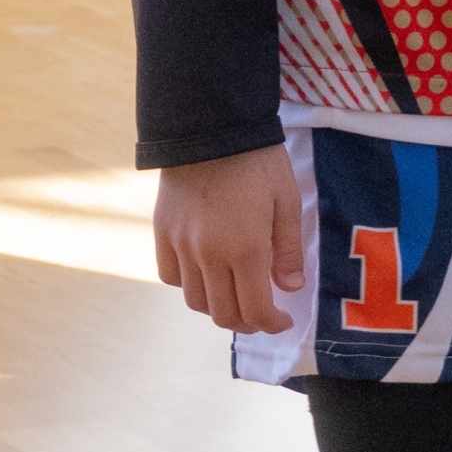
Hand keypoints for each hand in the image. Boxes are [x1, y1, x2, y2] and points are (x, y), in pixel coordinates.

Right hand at [152, 144, 303, 333]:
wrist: (209, 127)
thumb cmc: (257, 162)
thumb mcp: (287, 201)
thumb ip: (289, 249)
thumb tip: (289, 288)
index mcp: (245, 249)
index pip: (255, 309)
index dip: (271, 324)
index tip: (282, 321)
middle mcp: (209, 255)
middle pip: (222, 313)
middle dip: (246, 322)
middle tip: (262, 314)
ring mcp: (181, 245)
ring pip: (194, 300)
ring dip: (217, 307)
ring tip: (234, 296)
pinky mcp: (162, 233)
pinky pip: (171, 276)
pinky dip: (189, 285)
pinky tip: (206, 274)